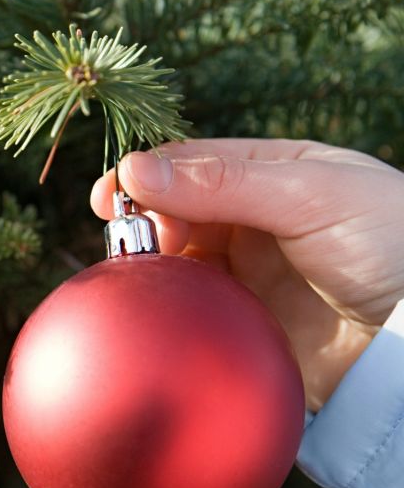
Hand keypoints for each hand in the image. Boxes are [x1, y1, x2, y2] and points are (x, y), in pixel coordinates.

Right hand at [90, 139, 403, 411]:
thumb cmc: (393, 243)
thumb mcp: (310, 195)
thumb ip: (222, 182)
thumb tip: (133, 168)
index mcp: (274, 174)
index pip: (193, 162)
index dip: (147, 176)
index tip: (111, 197)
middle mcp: (256, 221)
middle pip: (175, 212)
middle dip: (146, 223)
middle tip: (129, 242)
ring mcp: (250, 275)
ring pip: (177, 263)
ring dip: (152, 267)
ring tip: (143, 277)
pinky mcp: (245, 325)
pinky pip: (191, 312)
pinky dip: (168, 308)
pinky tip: (157, 310)